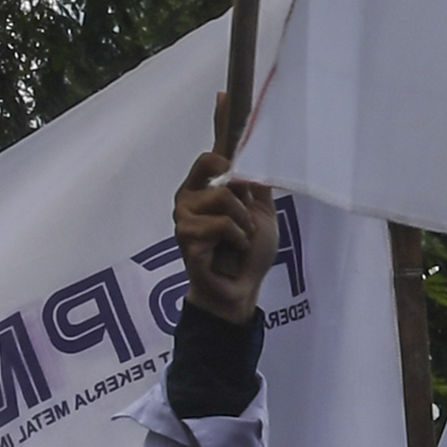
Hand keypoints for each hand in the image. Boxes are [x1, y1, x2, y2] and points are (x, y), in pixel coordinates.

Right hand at [174, 153, 279, 326]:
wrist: (243, 286)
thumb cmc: (249, 252)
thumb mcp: (262, 214)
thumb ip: (257, 187)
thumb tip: (258, 160)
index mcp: (203, 191)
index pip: (207, 160)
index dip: (226, 163)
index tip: (240, 179)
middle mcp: (188, 201)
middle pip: (221, 180)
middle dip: (245, 205)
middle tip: (246, 226)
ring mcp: (184, 219)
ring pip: (222, 199)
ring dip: (243, 224)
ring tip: (240, 240)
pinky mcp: (186, 237)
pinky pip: (221, 224)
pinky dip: (238, 238)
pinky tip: (233, 249)